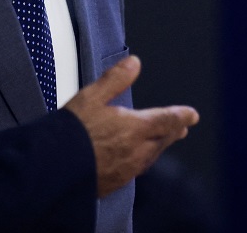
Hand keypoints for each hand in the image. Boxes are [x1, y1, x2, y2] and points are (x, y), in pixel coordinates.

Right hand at [63, 55, 199, 196]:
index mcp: (135, 128)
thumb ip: (115, 79)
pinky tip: (136, 161)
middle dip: (173, 131)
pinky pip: (136, 170)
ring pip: (151, 156)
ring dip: (159, 146)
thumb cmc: (71, 131)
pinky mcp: (115, 182)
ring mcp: (127, 169)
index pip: (167, 120)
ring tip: (162, 142)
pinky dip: (142, 160)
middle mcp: (137, 151)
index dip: (181, 116)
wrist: (53, 168)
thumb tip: (134, 63)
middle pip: (162, 140)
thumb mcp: (92, 96)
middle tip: (181, 128)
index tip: (193, 115)